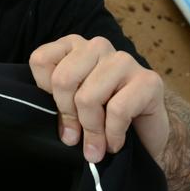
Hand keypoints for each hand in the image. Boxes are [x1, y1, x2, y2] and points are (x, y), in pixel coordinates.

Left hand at [29, 34, 168, 163]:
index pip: (41, 60)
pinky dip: (113, 134)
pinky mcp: (148, 79)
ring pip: (88, 97)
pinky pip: (117, 111)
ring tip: (96, 145)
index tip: (59, 110)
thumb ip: (59, 105)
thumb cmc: (102, 115)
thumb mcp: (70, 105)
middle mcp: (97, 47)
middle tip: (76, 137)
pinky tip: (115, 142)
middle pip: (63, 80)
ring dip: (91, 130)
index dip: (45, 92)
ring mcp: (124, 60)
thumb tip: (64, 132)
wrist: (145, 132)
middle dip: (68, 116)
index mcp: (73, 46)